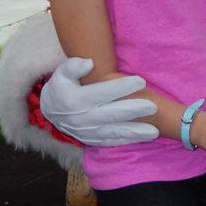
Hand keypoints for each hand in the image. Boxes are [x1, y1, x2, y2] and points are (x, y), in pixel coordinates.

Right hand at [40, 57, 158, 145]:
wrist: (51, 111)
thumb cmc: (61, 86)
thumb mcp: (61, 73)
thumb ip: (73, 66)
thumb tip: (89, 64)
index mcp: (76, 100)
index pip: (103, 92)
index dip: (122, 87)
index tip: (141, 81)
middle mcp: (82, 118)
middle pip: (112, 114)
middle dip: (134, 111)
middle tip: (153, 107)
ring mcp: (88, 132)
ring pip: (115, 132)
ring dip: (135, 132)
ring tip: (155, 132)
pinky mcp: (92, 140)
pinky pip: (112, 142)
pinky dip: (128, 141)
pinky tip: (143, 138)